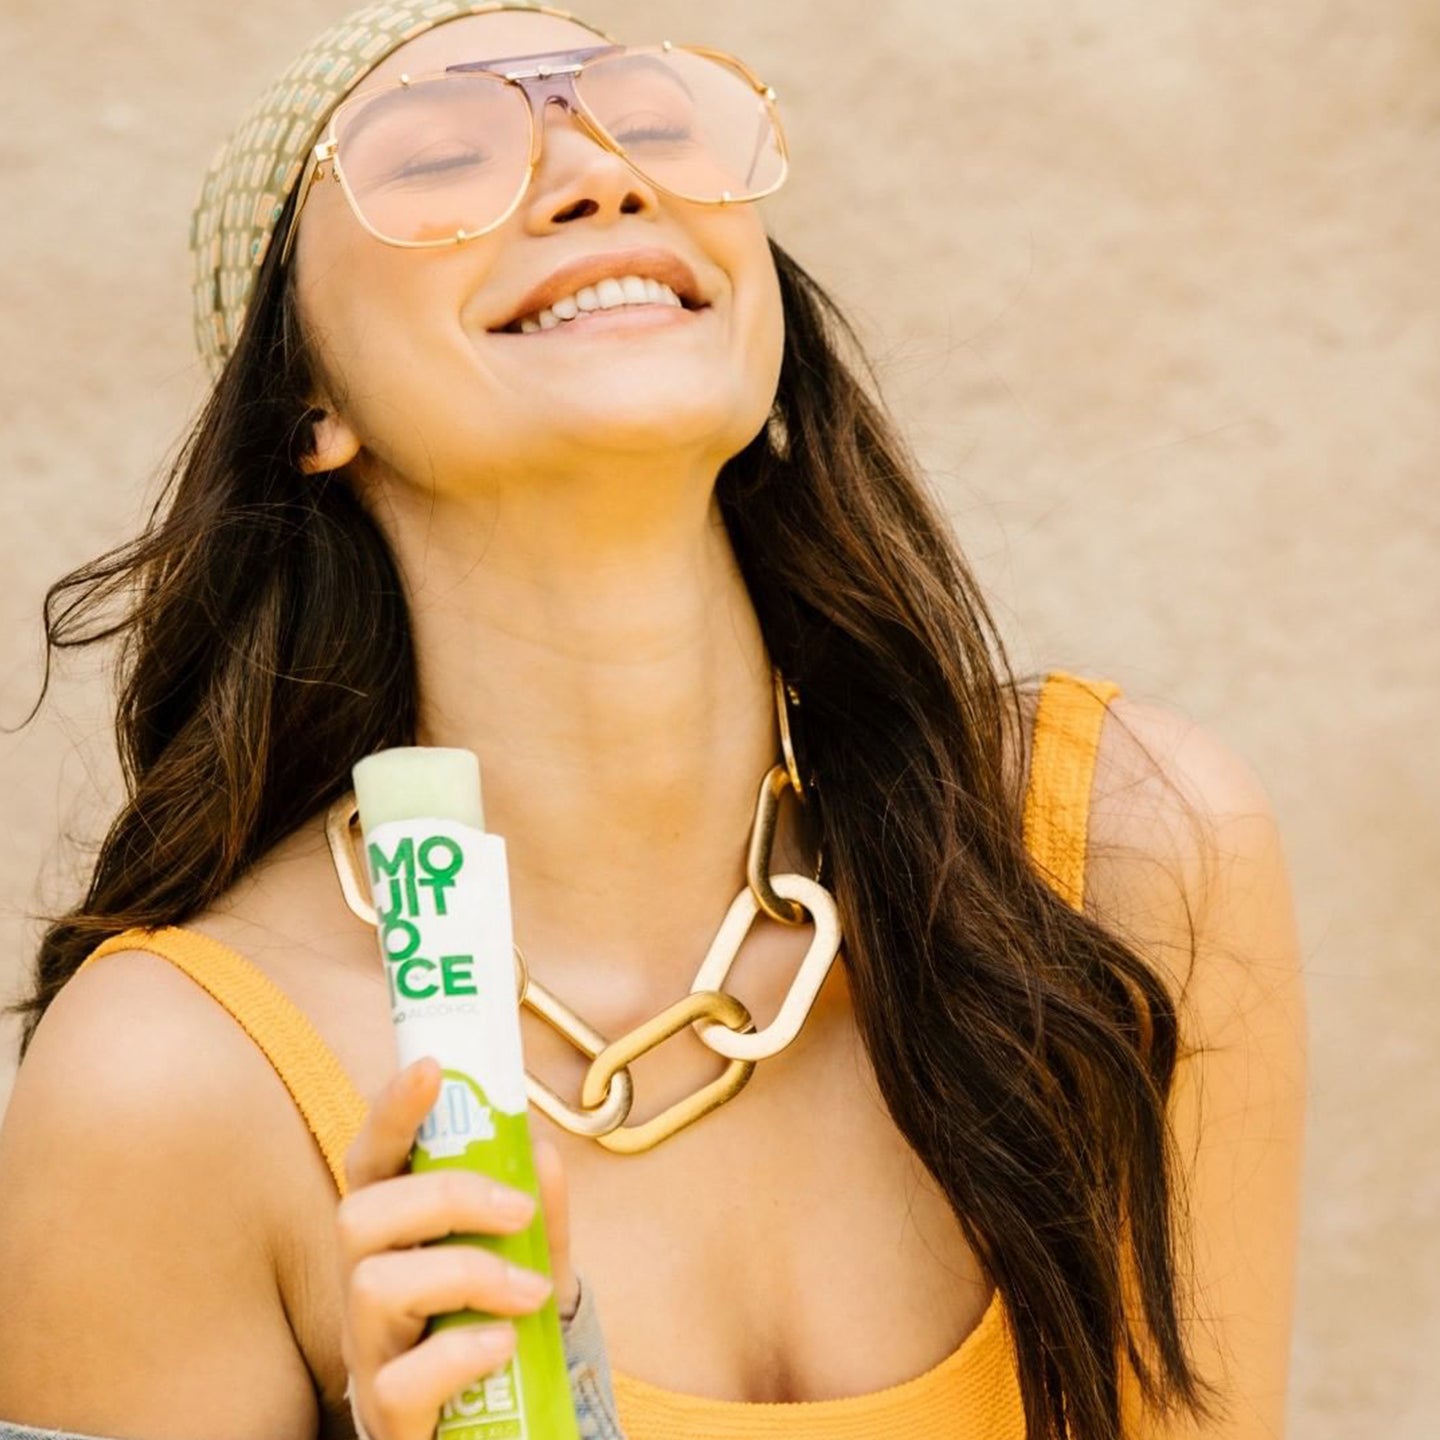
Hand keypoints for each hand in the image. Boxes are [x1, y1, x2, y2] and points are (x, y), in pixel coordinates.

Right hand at [337, 1057, 575, 1439]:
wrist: (500, 1424)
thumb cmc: (498, 1324)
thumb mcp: (530, 1258)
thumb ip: (539, 1209)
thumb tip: (541, 1151)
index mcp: (395, 1230)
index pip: (372, 1157)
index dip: (392, 1109)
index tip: (433, 1068)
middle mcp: (363, 1281)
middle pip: (360, 1212)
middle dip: (446, 1196)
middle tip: (520, 1211)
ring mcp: (367, 1348)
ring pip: (376, 1285)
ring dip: (467, 1275)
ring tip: (529, 1295)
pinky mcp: (384, 1412)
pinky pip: (402, 1379)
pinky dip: (463, 1354)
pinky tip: (503, 1347)